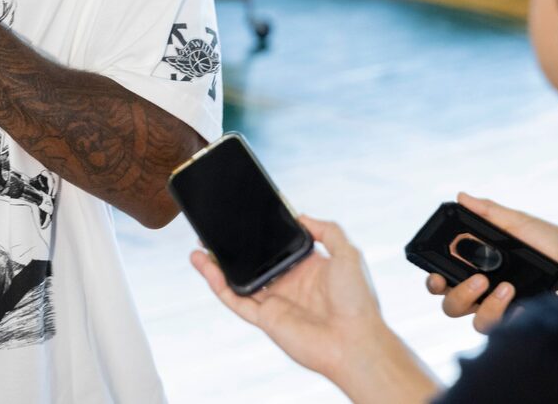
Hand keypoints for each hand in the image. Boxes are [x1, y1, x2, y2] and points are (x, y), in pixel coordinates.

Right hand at [191, 216, 389, 381]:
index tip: (244, 218)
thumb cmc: (358, 301)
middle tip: (214, 232)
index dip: (260, 234)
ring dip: (217, 266)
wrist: (356, 341)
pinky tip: (204, 266)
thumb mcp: (348, 253)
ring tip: (199, 247)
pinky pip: (235, 299)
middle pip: (252, 263)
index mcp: (307, 268)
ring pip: (238, 280)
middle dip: (232, 249)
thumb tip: (300, 215)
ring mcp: (275, 302)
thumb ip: (327, 230)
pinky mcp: (265, 319)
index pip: (277, 247)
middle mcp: (289, 284)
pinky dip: (217, 284)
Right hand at [425, 192, 557, 334]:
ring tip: (506, 288)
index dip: (433, 281)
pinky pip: (505, 332)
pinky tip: (521, 307)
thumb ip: (490, 212)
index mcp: (477, 268)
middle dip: (457, 295)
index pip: (443, 280)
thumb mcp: (520, 223)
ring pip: (475, 322)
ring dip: (486, 306)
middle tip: (479, 280)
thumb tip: (462, 196)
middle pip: (451, 306)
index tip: (436, 276)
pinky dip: (509, 318)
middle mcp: (485, 293)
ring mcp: (503, 311)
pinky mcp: (522, 324)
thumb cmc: (552, 243)